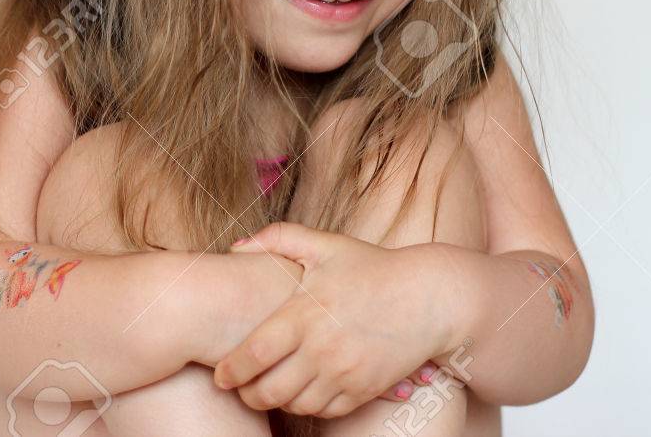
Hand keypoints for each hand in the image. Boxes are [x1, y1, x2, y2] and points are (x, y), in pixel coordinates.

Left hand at [212, 222, 453, 417]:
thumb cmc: (374, 268)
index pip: (254, 355)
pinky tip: (302, 393)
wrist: (430, 298)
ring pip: (295, 406)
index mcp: (305, 313)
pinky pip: (325, 412)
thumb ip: (277, 238)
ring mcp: (345, 373)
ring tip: (269, 389)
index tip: (221, 375)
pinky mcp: (364, 390)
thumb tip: (234, 247)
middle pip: (268, 390)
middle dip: (247, 394)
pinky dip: (308, 408)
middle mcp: (322, 348)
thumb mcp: (326, 245)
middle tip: (240, 388)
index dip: (230, 371)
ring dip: (277, 403)